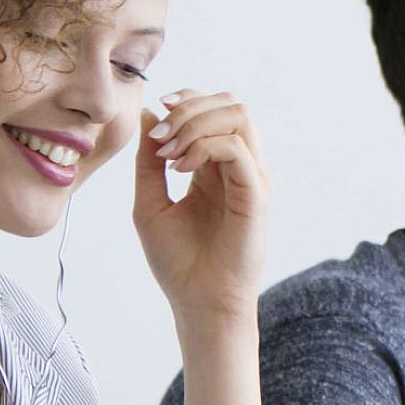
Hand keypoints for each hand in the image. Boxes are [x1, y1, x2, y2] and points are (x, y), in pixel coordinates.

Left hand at [133, 90, 268, 322]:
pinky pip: (237, 149)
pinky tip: (180, 168)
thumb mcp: (150, 202)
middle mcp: (239, 168)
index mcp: (215, 167)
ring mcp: (251, 179)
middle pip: (230, 104)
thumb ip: (148, 160)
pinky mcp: (256, 195)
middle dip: (190, 107)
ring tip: (169, 150)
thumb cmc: (178, 262)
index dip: (186, 99)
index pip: (214, 109)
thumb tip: (149, 113)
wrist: (198, 304)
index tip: (156, 115)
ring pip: (238, 117)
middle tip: (160, 134)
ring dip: (196, 122)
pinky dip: (204, 146)